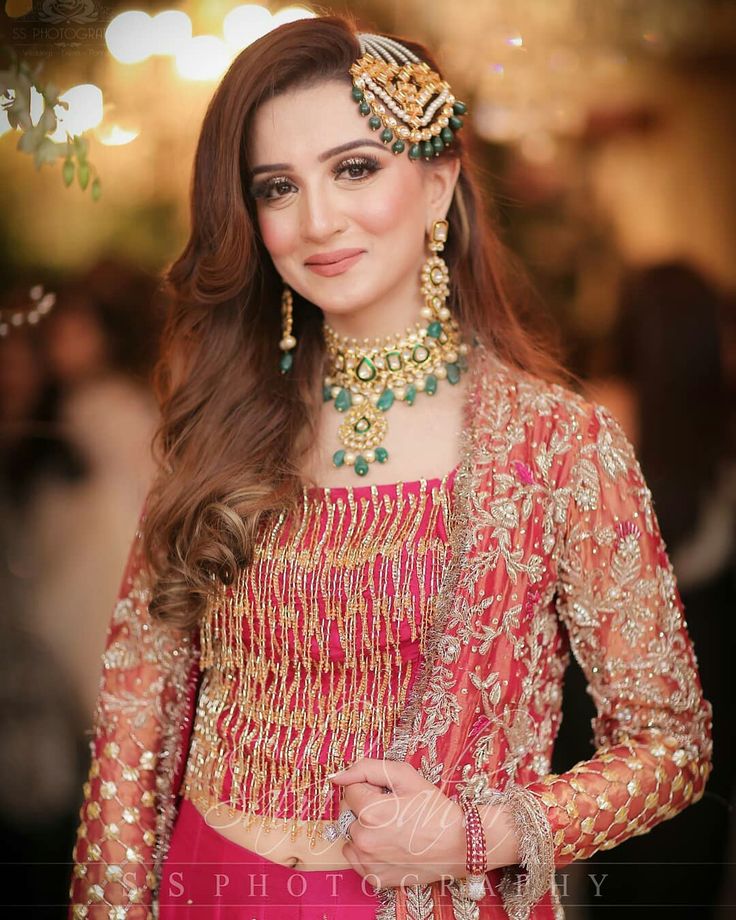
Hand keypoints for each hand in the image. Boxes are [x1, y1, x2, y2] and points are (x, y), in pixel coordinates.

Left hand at [327, 757, 466, 889]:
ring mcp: (368, 862)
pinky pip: (356, 858)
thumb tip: (338, 777)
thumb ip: (367, 768)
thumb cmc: (433, 809)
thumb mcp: (405, 775)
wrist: (458, 844)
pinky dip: (367, 850)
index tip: (388, 794)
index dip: (369, 787)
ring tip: (391, 828)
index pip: (349, 790)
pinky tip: (389, 845)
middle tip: (393, 810)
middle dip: (364, 807)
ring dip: (364, 829)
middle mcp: (364, 840)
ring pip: (351, 836)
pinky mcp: (374, 878)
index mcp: (370, 811)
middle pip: (348, 813)